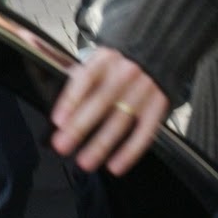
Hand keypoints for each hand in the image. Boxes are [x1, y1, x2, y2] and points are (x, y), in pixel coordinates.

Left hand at [50, 47, 169, 174]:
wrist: (158, 52)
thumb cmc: (120, 64)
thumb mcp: (99, 61)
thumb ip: (81, 80)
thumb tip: (62, 115)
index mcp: (106, 60)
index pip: (86, 79)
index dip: (71, 101)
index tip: (58, 121)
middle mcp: (127, 73)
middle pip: (101, 102)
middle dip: (80, 127)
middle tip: (63, 146)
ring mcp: (145, 90)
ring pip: (121, 121)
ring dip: (101, 144)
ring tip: (85, 162)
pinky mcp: (159, 105)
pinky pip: (144, 132)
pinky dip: (130, 151)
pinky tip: (116, 165)